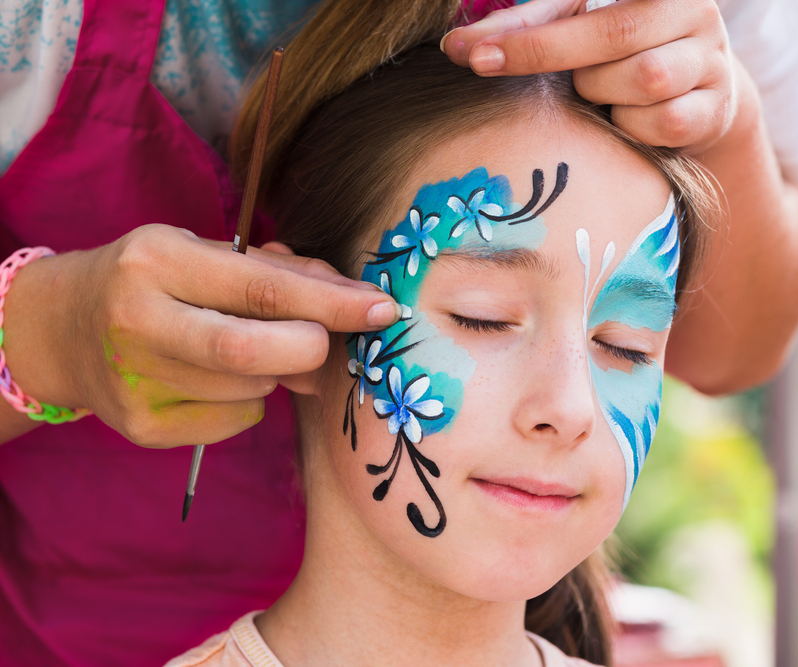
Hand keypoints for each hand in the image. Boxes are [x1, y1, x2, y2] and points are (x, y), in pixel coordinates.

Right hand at [3, 225, 400, 446]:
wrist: (59, 328)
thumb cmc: (153, 280)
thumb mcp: (202, 253)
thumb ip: (278, 274)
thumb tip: (349, 310)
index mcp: (158, 261)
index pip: (264, 288)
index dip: (332, 304)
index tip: (382, 309)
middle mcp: (138, 320)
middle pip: (252, 352)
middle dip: (307, 350)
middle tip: (322, 345)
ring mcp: (135, 380)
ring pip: (251, 389)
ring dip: (275, 372)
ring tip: (249, 350)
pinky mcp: (141, 426)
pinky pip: (234, 420)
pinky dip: (249, 400)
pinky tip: (218, 379)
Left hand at [442, 0, 735, 151]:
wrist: (697, 97)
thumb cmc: (621, 52)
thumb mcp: (578, 24)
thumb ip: (528, 26)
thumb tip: (460, 45)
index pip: (581, 0)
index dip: (530, 34)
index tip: (468, 52)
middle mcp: (693, 10)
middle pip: (615, 35)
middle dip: (554, 58)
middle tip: (510, 72)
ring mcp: (711, 60)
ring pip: (643, 80)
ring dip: (605, 96)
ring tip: (599, 93)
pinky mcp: (716, 108)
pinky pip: (663, 122)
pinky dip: (633, 128)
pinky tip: (627, 121)